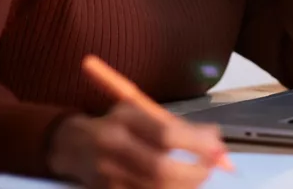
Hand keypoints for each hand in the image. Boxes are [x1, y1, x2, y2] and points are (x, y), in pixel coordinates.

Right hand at [48, 102, 225, 188]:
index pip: (165, 134)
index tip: (218, 148)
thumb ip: (176, 124)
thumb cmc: (117, 124)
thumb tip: (214, 138)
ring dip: (186, 186)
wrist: (74, 146)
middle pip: (161, 169)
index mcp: (124, 120)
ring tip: (198, 176)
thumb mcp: (140, 112)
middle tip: (211, 168)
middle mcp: (114, 149)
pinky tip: (179, 185)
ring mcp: (109, 177)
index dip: (196, 144)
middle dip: (194, 172)